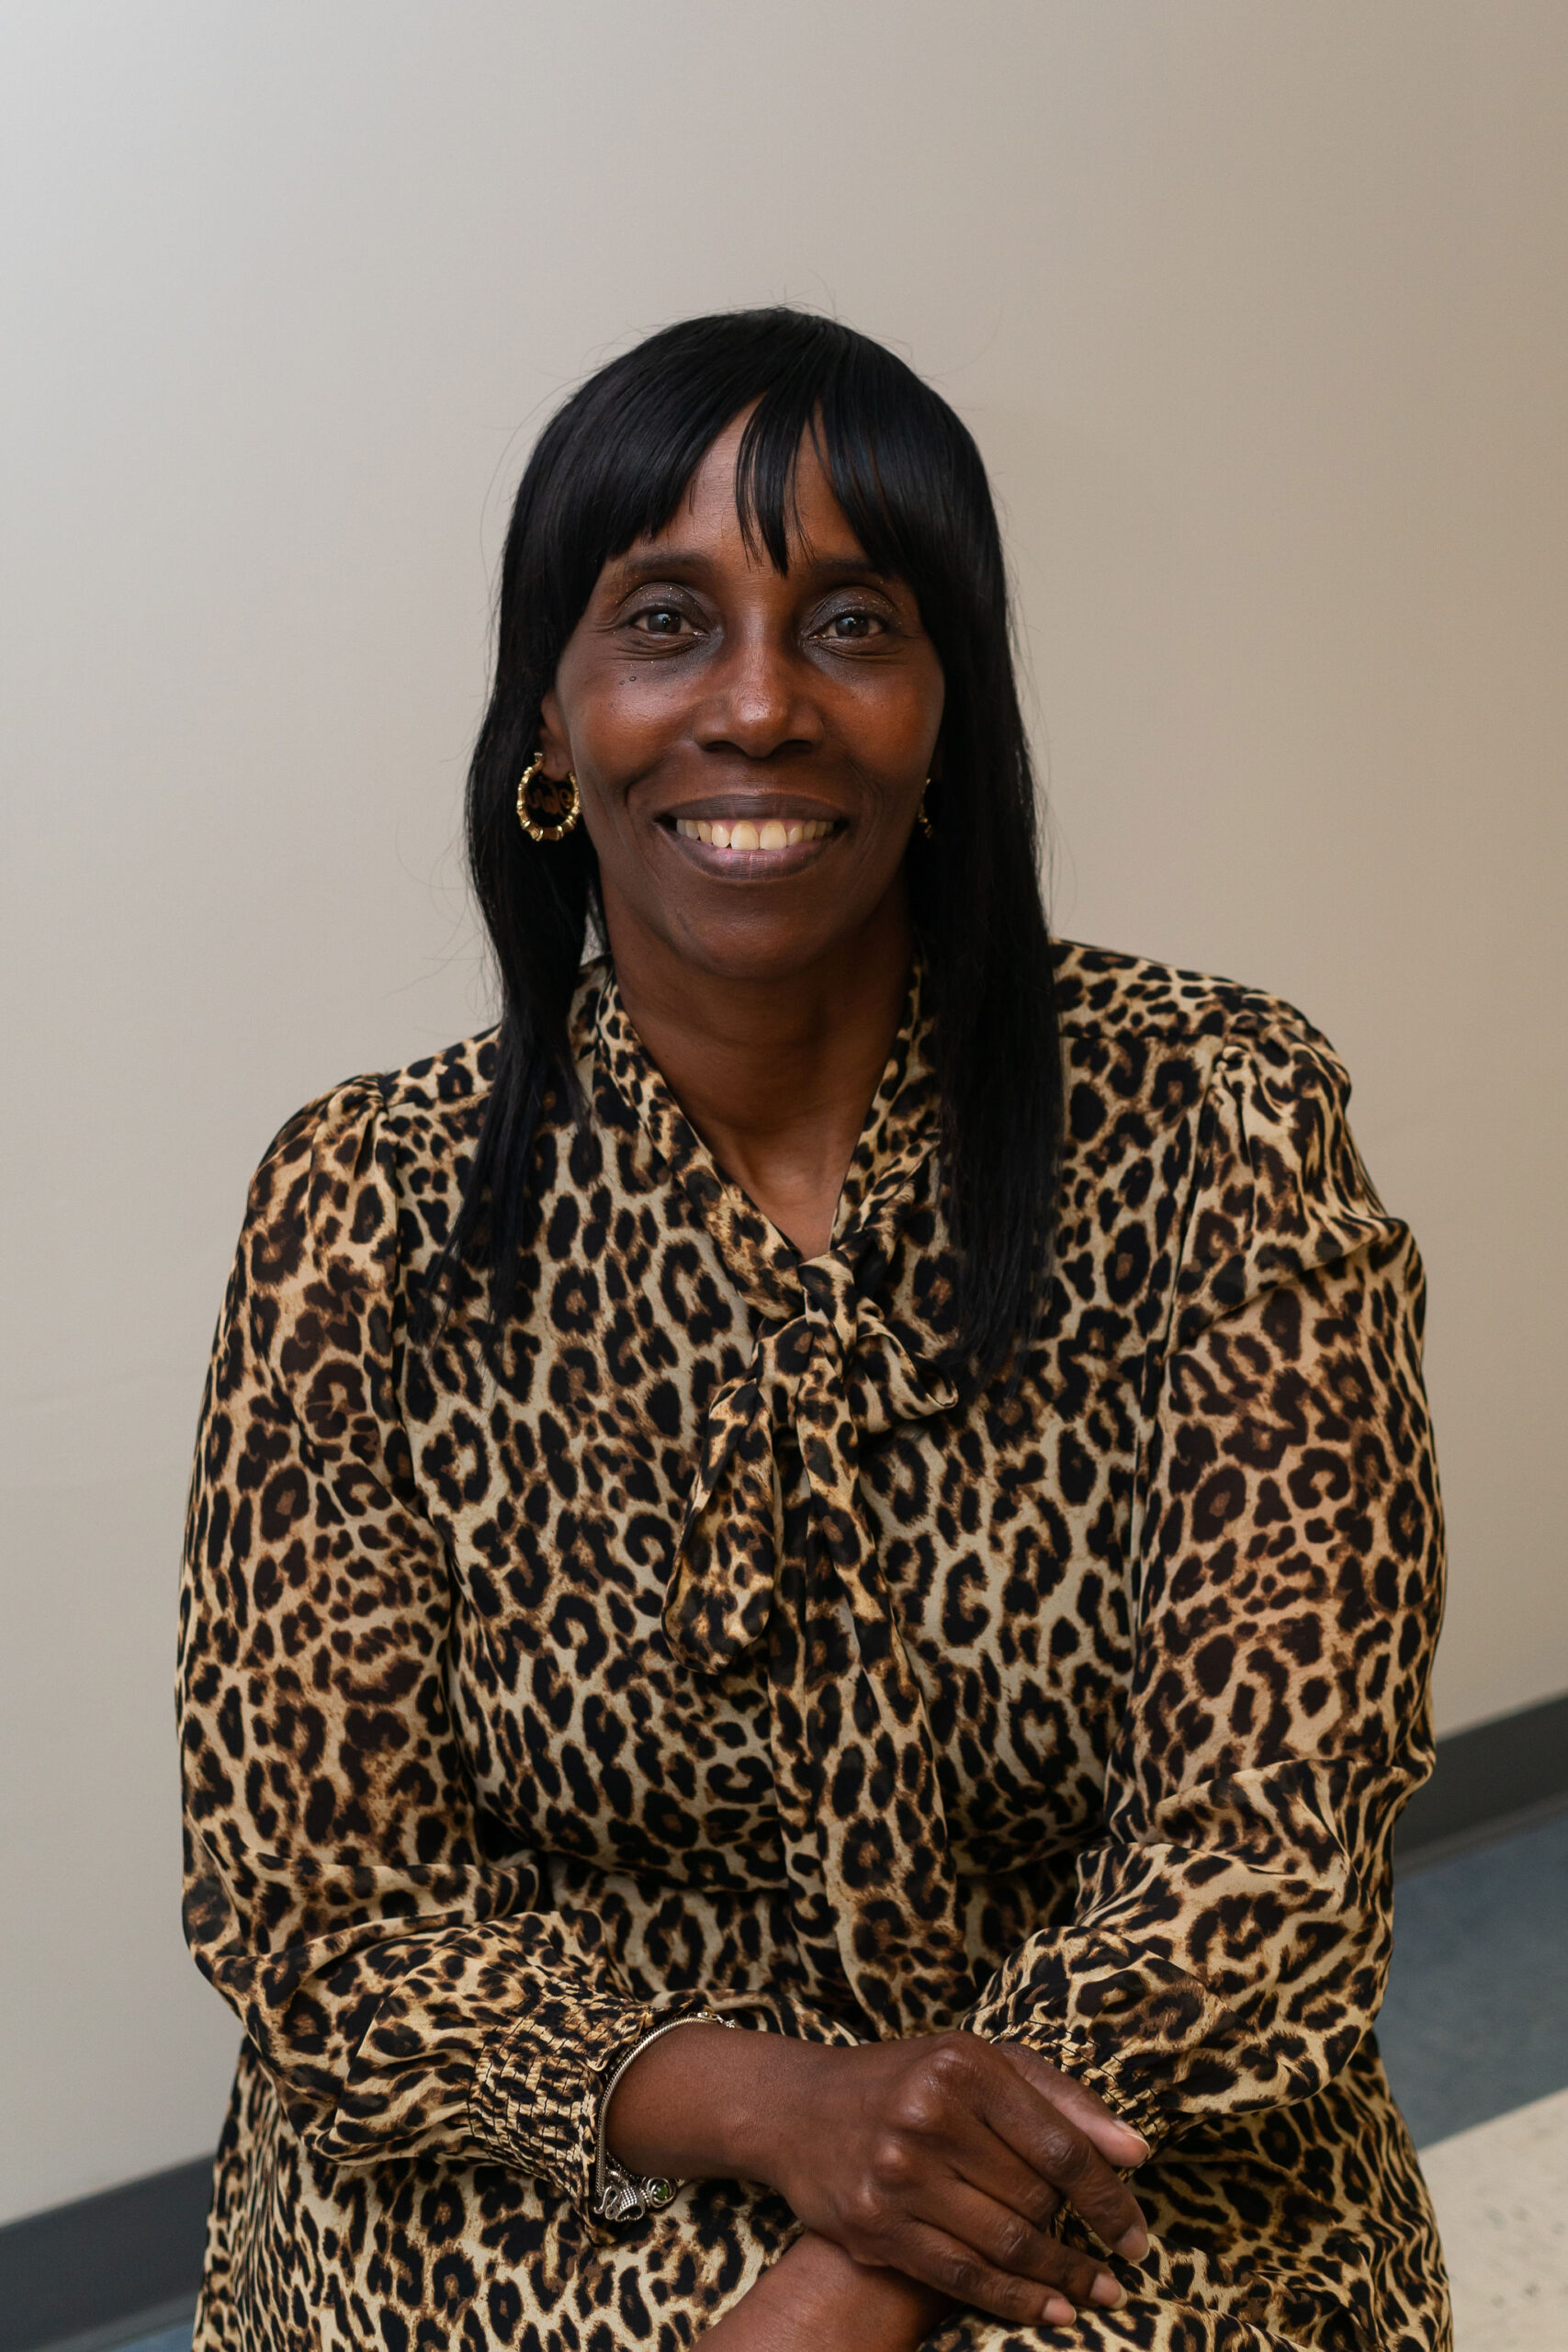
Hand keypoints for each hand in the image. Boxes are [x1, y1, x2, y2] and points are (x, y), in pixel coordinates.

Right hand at [611, 2026, 1148, 2332]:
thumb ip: (1062, 2102)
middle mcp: (929, 2114)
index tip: (1138, 2235)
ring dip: (1061, 2279)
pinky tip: (1051, 2309)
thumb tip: (1136, 2154)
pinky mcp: (874, 2223)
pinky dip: (1015, 2299)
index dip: (1109, 2199)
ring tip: (1096, 2294)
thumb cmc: (908, 2081)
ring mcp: (897, 2172)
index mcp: (964, 2064)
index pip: (1059, 2145)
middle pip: (1034, 2198)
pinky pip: (962, 2275)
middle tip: (1112, 2262)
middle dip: (1079, 2236)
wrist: (797, 2108)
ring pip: (1004, 2242)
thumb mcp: (980, 2063)